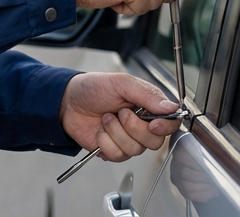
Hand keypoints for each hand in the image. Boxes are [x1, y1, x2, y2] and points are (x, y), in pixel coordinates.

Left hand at [60, 73, 180, 161]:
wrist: (68, 102)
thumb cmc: (93, 88)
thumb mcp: (121, 83)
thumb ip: (147, 94)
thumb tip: (171, 107)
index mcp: (148, 106)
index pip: (170, 123)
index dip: (165, 127)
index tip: (153, 124)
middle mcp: (142, 125)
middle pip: (155, 141)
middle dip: (134, 128)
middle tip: (120, 113)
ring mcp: (128, 139)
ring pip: (135, 149)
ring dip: (116, 133)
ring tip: (106, 118)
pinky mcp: (114, 151)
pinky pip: (118, 155)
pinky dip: (105, 142)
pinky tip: (100, 131)